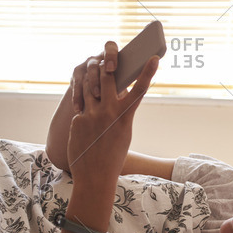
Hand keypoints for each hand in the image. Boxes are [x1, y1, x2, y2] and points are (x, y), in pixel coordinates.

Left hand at [66, 41, 158, 184]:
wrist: (95, 176)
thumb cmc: (113, 155)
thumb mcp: (124, 132)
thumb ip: (121, 112)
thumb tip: (120, 95)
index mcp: (125, 116)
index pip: (140, 89)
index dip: (148, 72)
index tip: (155, 58)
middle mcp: (109, 112)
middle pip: (108, 77)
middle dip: (106, 63)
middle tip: (107, 57)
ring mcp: (91, 115)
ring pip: (90, 84)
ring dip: (91, 74)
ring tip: (92, 68)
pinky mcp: (78, 120)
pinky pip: (80, 101)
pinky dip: (81, 96)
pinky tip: (81, 95)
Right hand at [70, 42, 129, 113]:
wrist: (101, 100)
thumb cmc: (117, 91)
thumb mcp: (123, 84)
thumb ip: (127, 79)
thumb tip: (141, 77)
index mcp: (112, 57)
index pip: (110, 48)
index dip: (111, 56)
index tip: (112, 68)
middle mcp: (98, 59)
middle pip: (96, 63)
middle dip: (98, 75)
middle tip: (104, 87)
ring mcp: (86, 67)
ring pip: (86, 74)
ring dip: (92, 86)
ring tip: (97, 97)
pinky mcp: (76, 77)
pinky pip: (76, 86)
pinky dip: (78, 98)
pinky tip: (79, 108)